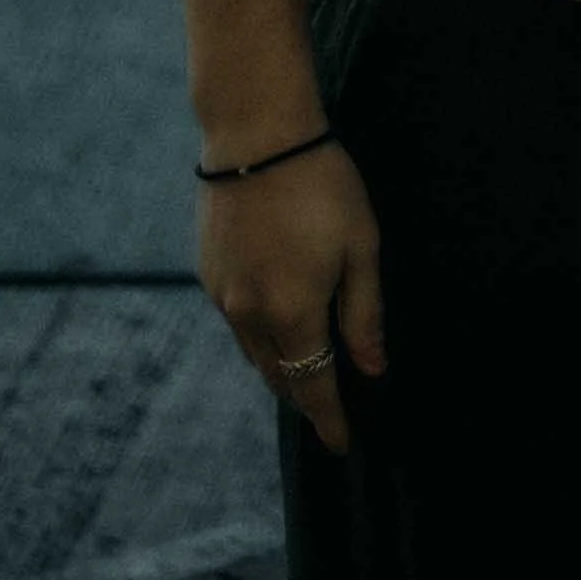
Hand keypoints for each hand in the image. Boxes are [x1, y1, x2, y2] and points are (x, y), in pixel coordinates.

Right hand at [198, 141, 384, 458]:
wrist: (256, 135)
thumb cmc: (321, 184)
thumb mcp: (360, 246)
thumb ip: (364, 313)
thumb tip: (372, 368)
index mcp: (292, 313)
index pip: (312, 387)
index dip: (328, 419)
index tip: (342, 444)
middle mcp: (249, 315)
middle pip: (279, 375)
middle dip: (304, 396)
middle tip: (329, 407)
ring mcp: (223, 295)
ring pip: (254, 352)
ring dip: (280, 367)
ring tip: (306, 371)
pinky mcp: (208, 273)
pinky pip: (236, 322)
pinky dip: (259, 335)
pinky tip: (277, 322)